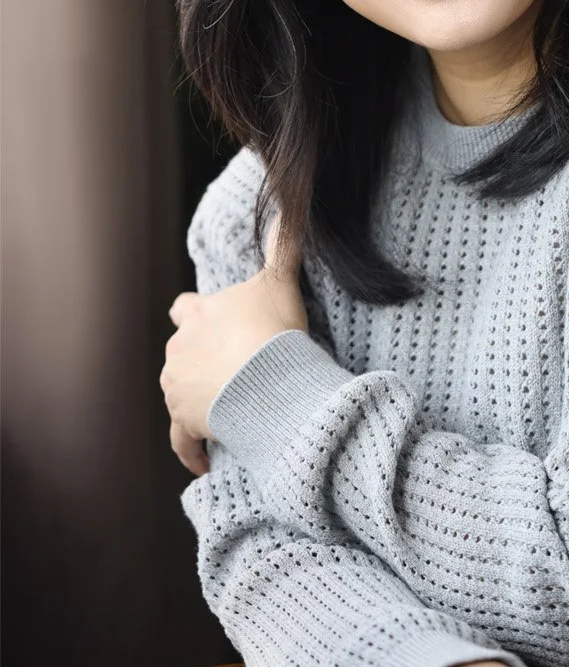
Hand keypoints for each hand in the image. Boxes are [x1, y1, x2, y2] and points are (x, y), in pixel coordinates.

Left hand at [160, 215, 306, 474]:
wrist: (263, 379)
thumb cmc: (272, 330)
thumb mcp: (280, 280)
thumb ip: (284, 244)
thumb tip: (292, 204)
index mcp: (199, 315)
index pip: (185, 309)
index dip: (197, 316)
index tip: (211, 325)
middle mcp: (180, 349)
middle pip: (179, 352)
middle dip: (198, 361)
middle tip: (229, 371)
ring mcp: (178, 386)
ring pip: (179, 393)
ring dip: (197, 400)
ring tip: (225, 413)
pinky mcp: (184, 421)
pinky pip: (182, 439)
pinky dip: (192, 449)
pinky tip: (204, 461)